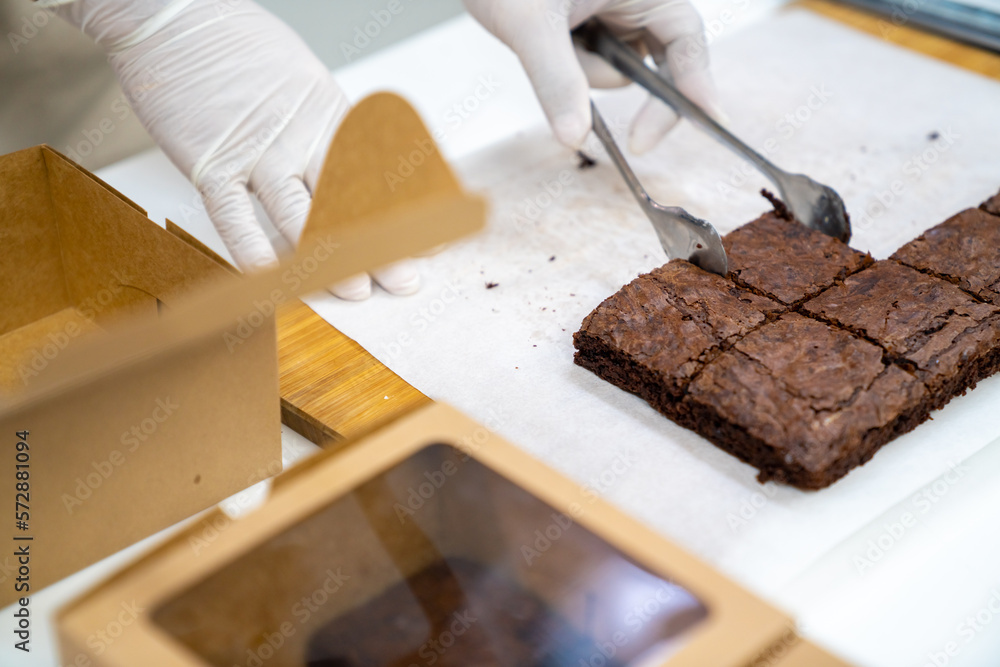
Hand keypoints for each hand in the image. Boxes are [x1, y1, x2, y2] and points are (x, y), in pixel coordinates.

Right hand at [49, 0, 417, 298]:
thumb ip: (325, 127)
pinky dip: (253, 249)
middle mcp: (299, 135)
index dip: (406, 211)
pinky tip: (273, 277)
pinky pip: (235, 216)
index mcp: (327, 113)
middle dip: (381, 243)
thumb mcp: (302, 78)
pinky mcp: (211, 163)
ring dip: (329, 257)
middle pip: (349, 200)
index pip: (377, 171)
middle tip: (405, 279)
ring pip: (300, 214)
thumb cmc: (234, 44)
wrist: (174, 15)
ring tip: (355, 289)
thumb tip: (349, 167)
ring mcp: (256, 151)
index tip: (430, 238)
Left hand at [463, 0, 721, 154]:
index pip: (686, 39)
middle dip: (628, 86)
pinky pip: (591, 71)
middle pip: (662, 65)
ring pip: (617, 74)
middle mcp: (637, 1)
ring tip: (546, 36)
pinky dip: (570, 69)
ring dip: (582, 72)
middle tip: (636, 140)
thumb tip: (575, 138)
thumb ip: (556, 79)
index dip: (699, 82)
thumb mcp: (530, 24)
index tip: (711, 122)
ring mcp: (615, 17)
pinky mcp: (594, 31)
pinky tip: (547, 38)